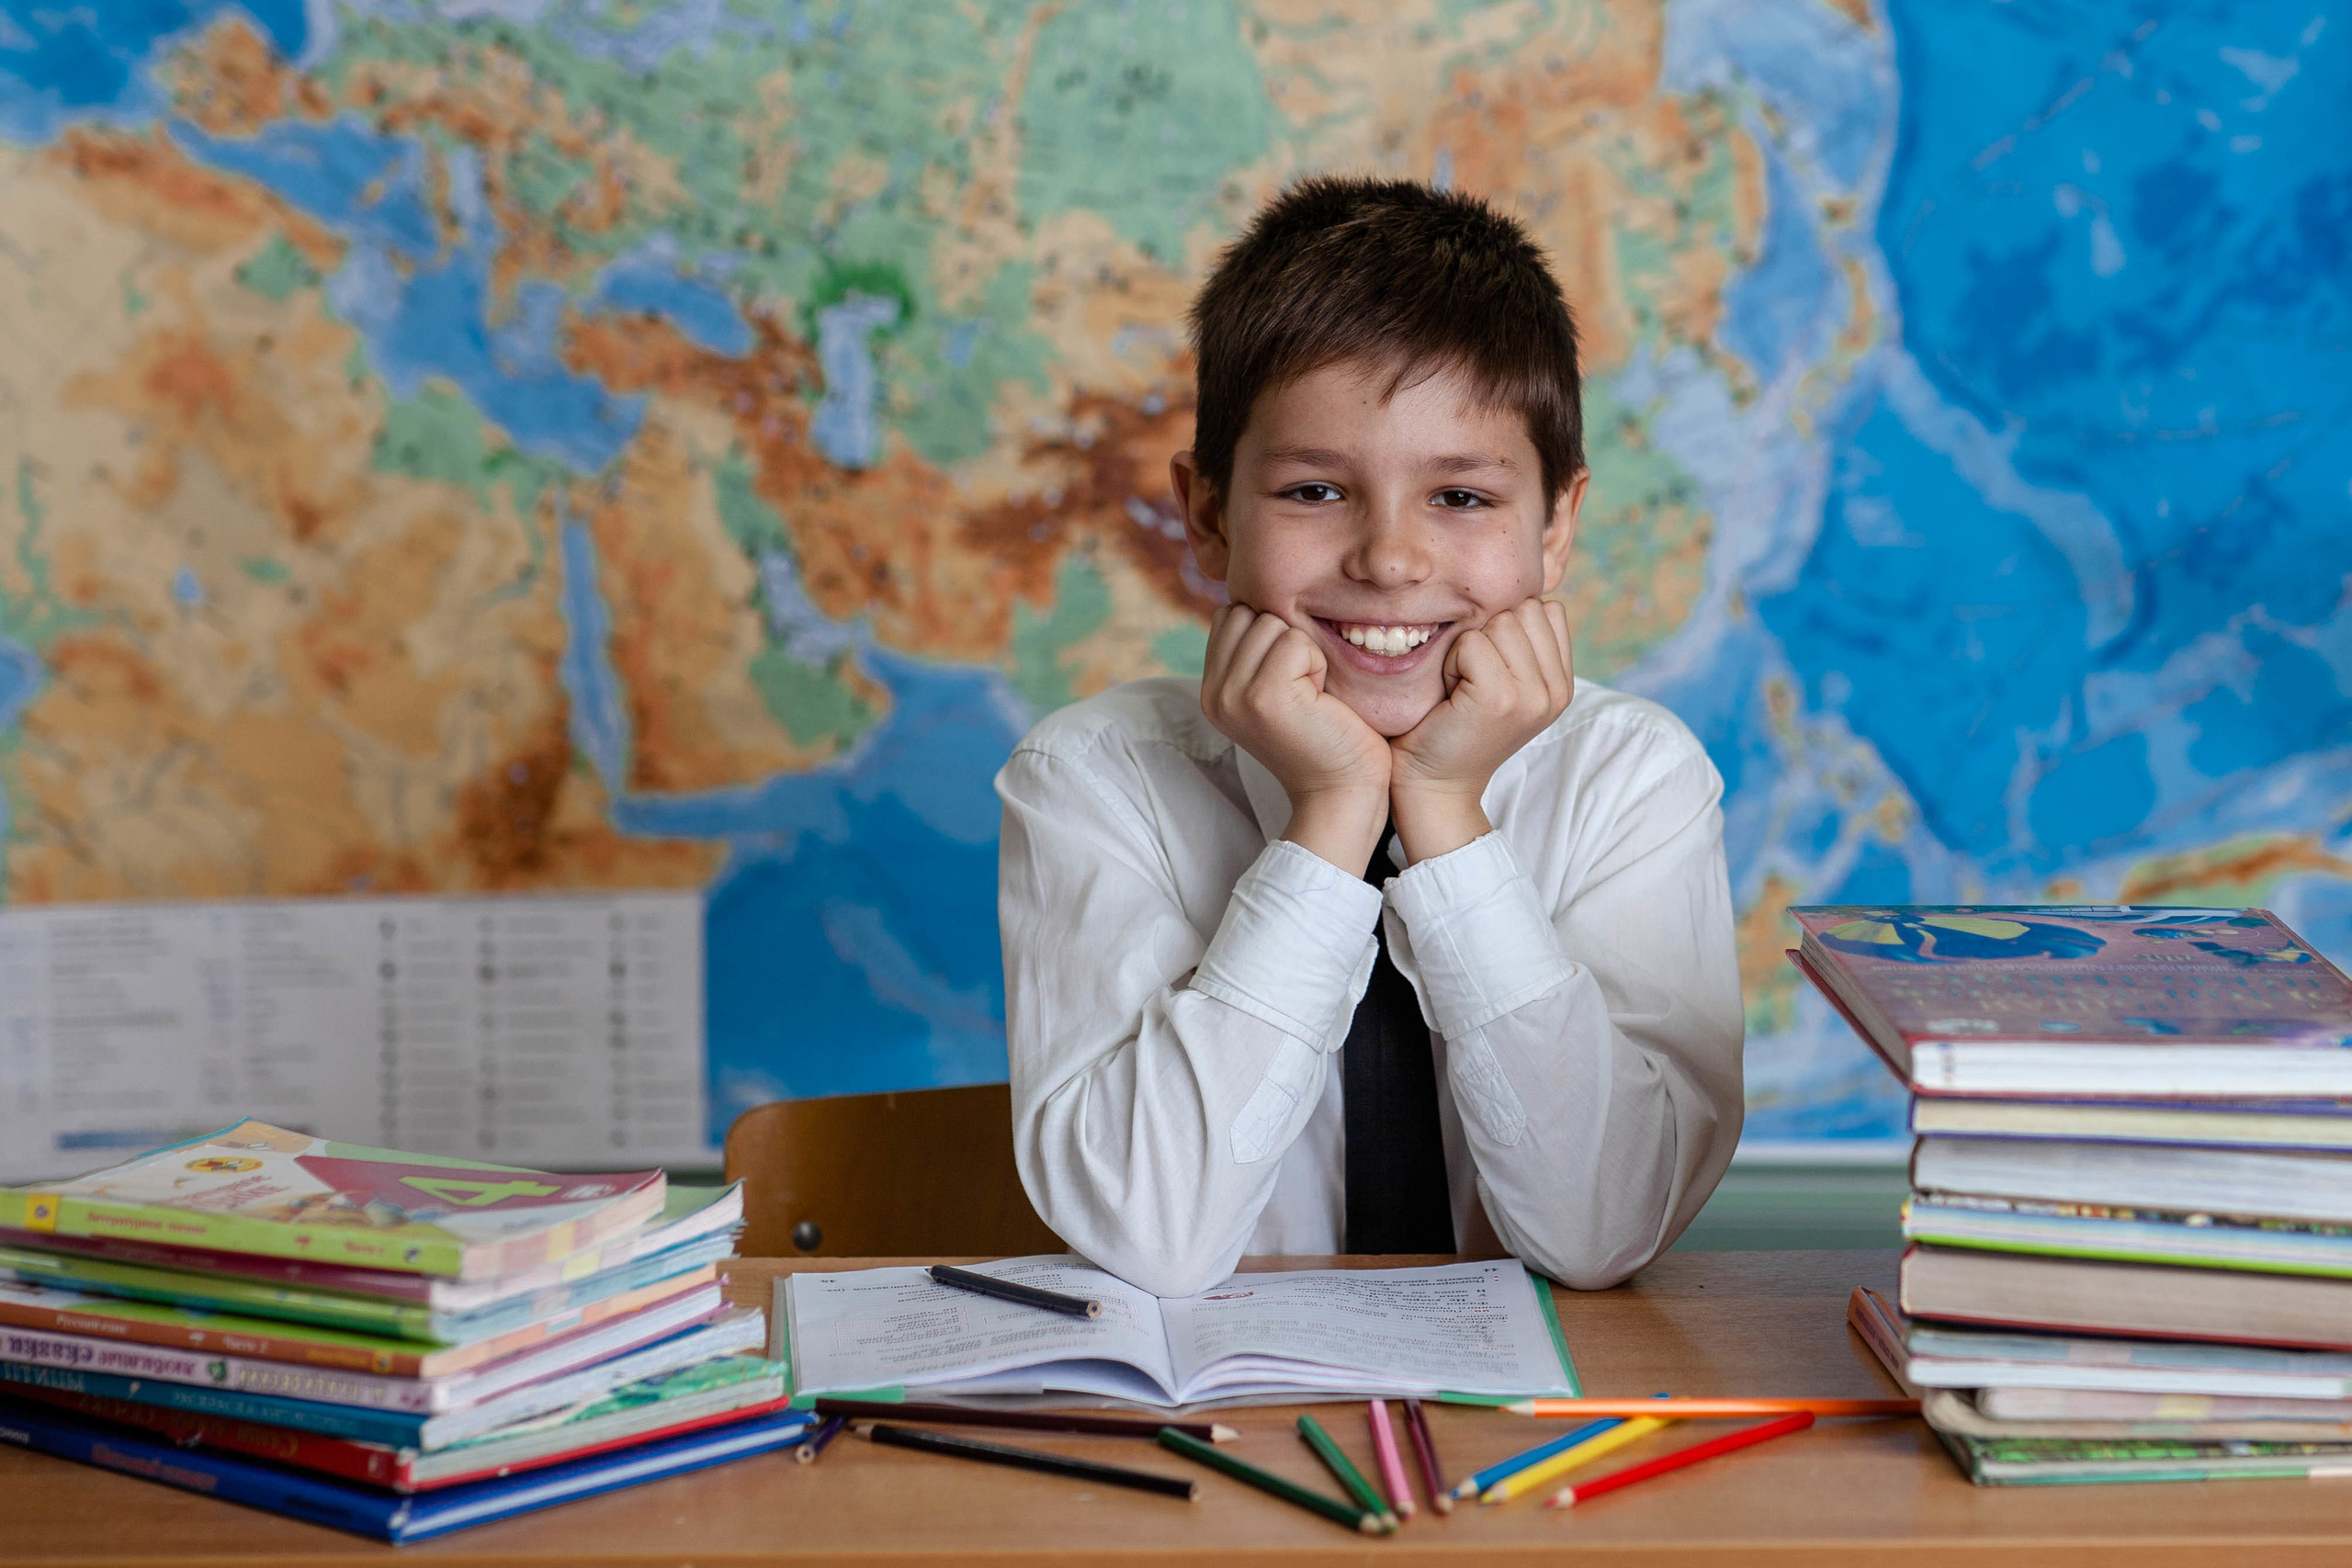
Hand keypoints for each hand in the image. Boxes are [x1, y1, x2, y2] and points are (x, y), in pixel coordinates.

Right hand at [1199, 604, 1390, 872]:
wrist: (1341, 791)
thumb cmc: (1325, 735)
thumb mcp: (1275, 689)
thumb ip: (1255, 652)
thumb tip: (1255, 595)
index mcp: (1211, 690)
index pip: (1230, 615)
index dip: (1270, 632)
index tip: (1291, 677)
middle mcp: (1212, 693)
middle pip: (1248, 613)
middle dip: (1286, 638)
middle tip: (1303, 688)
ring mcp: (1233, 696)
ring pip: (1271, 622)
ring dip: (1303, 651)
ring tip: (1311, 694)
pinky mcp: (1262, 697)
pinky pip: (1294, 642)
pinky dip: (1317, 664)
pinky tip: (1320, 699)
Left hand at [1388, 598, 1572, 861]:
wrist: (1434, 785)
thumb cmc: (1453, 726)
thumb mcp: (1502, 682)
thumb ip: (1521, 644)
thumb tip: (1522, 588)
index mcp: (1562, 683)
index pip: (1547, 610)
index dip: (1506, 627)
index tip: (1488, 669)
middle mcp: (1557, 690)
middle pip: (1523, 609)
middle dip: (1487, 635)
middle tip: (1470, 681)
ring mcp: (1533, 695)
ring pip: (1498, 622)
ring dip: (1468, 648)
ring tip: (1462, 688)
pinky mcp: (1501, 698)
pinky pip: (1472, 643)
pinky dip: (1453, 662)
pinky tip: (1452, 696)